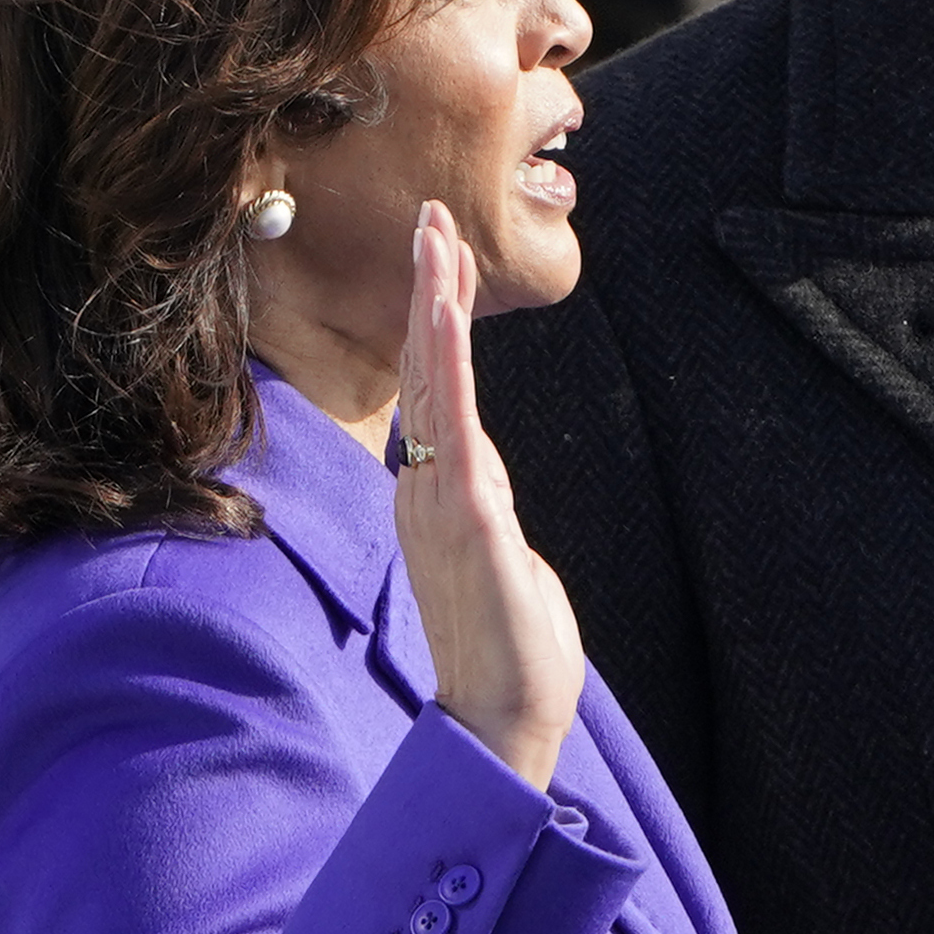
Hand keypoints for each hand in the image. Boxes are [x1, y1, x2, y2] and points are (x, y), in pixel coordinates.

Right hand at [392, 201, 584, 789]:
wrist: (502, 717)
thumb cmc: (508, 650)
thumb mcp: (501, 556)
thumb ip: (487, 509)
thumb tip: (482, 475)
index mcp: (439, 492)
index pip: (433, 390)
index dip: (432, 321)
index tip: (439, 258)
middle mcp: (428, 486)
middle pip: (425, 370)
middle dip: (428, 289)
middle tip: (431, 216)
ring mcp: (442, 498)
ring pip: (433, 384)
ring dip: (434, 307)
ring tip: (436, 240)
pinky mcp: (468, 515)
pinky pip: (454, 423)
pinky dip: (446, 364)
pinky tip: (444, 315)